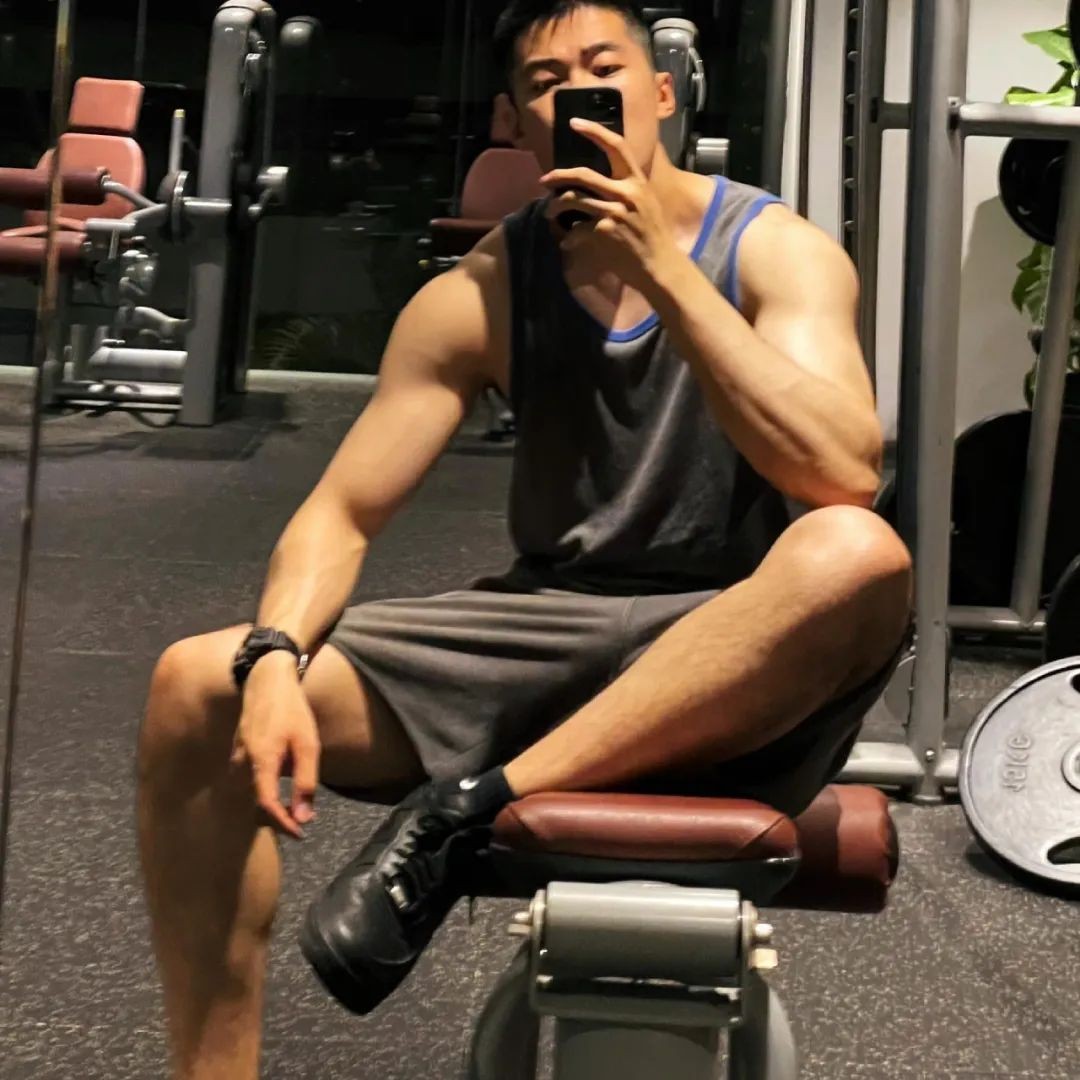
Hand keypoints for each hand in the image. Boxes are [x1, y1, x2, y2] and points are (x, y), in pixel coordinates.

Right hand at [231, 651, 319, 838]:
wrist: (267, 680)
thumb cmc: (291, 710)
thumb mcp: (307, 745)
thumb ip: (306, 782)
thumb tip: (304, 817)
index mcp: (260, 762)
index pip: (266, 806)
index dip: (283, 824)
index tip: (301, 834)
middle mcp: (241, 764)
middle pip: (255, 804)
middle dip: (277, 818)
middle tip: (300, 823)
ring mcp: (236, 758)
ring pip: (249, 794)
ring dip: (268, 807)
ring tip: (291, 810)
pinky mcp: (237, 753)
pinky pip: (247, 781)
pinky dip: (262, 791)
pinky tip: (279, 789)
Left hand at [540, 118, 682, 297]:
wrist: (660, 265)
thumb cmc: (653, 235)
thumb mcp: (646, 202)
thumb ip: (628, 187)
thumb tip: (603, 178)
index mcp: (637, 181)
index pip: (617, 145)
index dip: (594, 131)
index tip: (574, 122)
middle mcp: (626, 193)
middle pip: (584, 174)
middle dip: (559, 176)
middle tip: (545, 180)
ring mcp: (614, 212)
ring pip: (574, 199)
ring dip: (555, 206)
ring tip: (548, 212)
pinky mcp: (604, 232)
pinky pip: (576, 229)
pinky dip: (568, 237)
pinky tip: (567, 242)